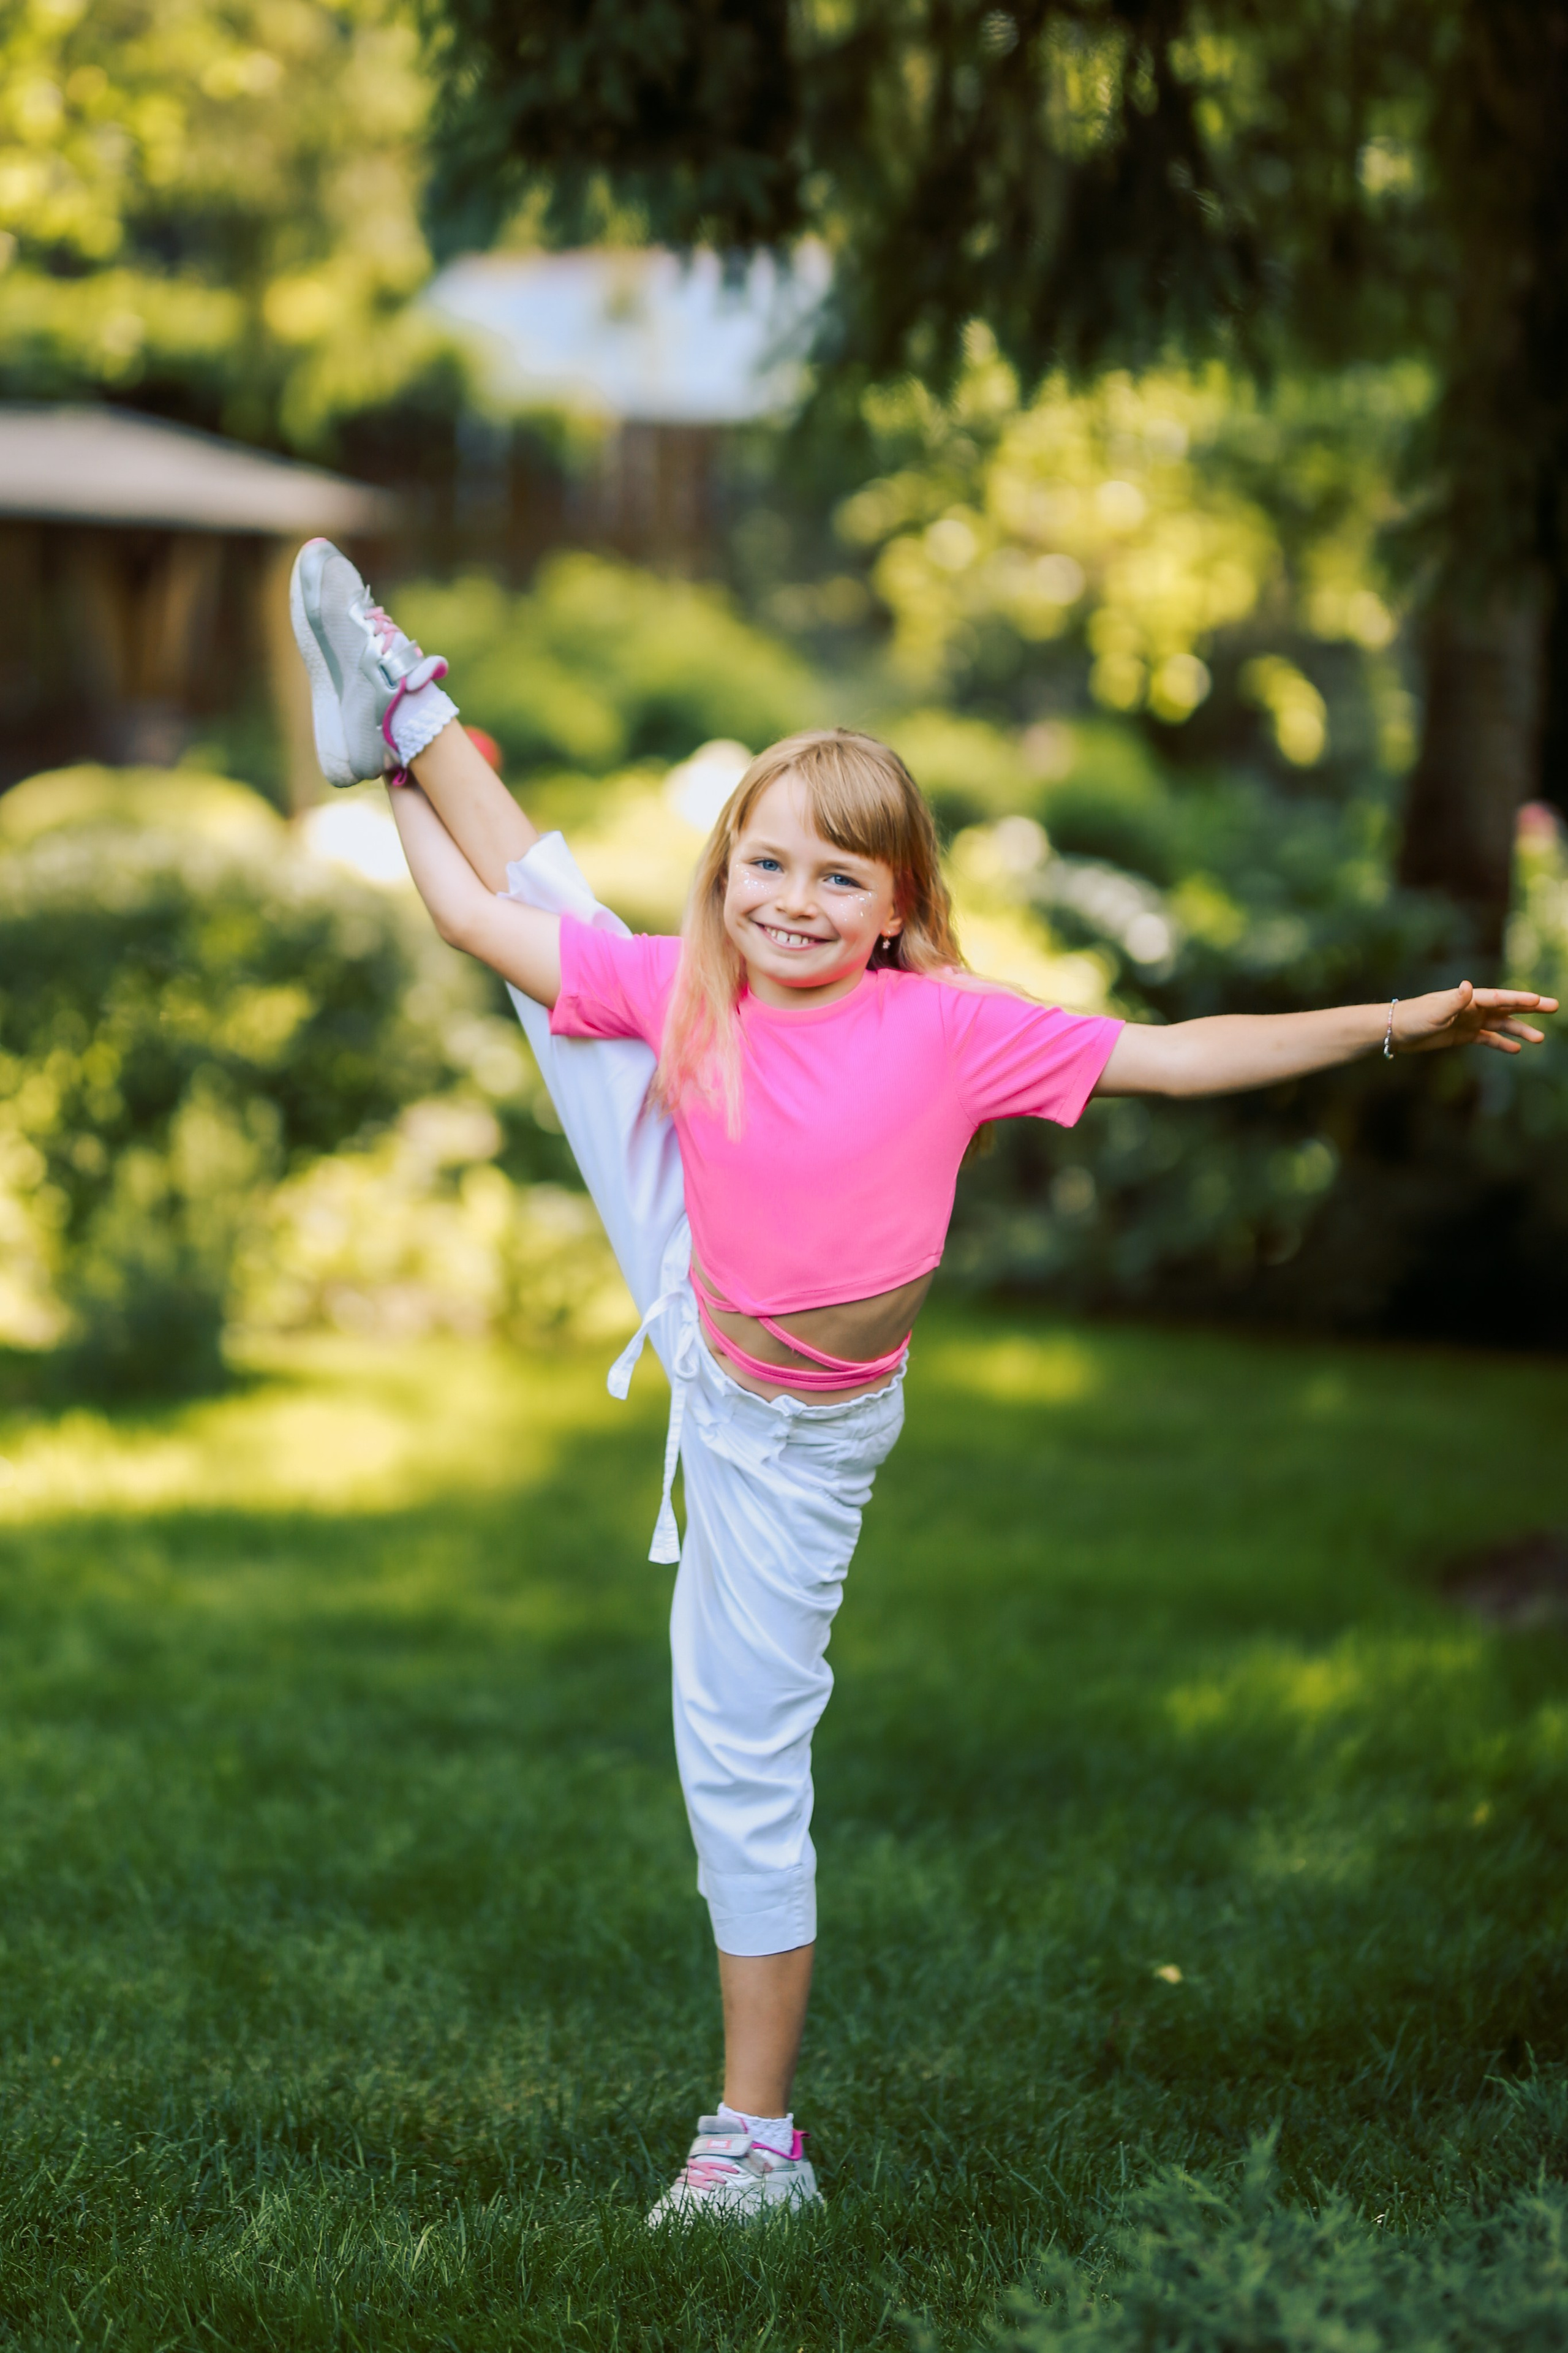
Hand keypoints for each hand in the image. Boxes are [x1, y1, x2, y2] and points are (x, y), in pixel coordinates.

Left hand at [1394, 981, 1558, 1054]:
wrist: (1396, 1030)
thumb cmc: (1414, 1017)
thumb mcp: (1435, 1010)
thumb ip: (1454, 1000)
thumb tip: (1467, 986)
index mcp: (1468, 998)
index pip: (1500, 998)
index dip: (1520, 999)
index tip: (1539, 1000)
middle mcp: (1472, 1007)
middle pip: (1507, 1007)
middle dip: (1530, 1007)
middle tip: (1554, 1007)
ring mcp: (1470, 1021)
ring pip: (1501, 1024)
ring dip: (1520, 1029)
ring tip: (1540, 1038)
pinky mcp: (1463, 1035)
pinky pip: (1488, 1039)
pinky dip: (1502, 1043)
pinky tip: (1516, 1049)